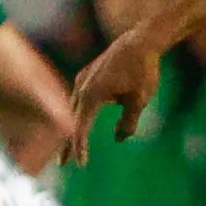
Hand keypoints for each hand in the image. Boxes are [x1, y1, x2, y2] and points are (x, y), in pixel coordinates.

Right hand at [70, 29, 162, 161]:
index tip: (81, 165)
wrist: (141, 41)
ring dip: (70, 127)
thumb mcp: (140, 100)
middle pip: (70, 119)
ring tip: (69, 147)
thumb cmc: (142, 70)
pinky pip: (78, 99)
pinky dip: (76, 114)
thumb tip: (120, 139)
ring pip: (72, 109)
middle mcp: (82, 86)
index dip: (79, 147)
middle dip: (67, 142)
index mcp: (91, 94)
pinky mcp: (87, 75)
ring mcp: (83, 79)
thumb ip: (128, 123)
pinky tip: (79, 123)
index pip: (80, 127)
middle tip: (63, 164)